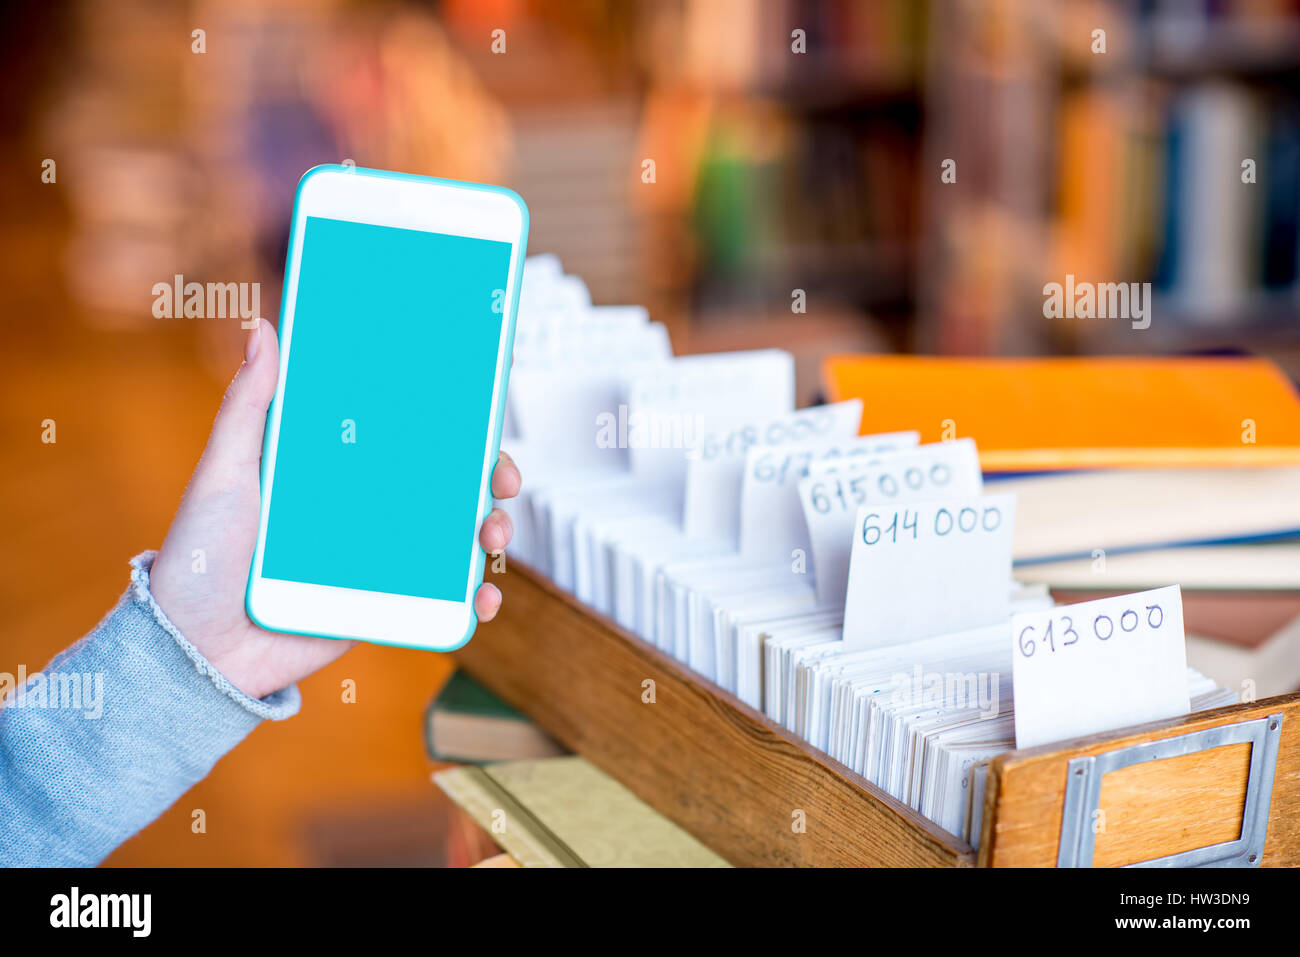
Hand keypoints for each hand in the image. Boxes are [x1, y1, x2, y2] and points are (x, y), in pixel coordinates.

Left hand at [149, 321, 520, 700]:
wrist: (196, 648)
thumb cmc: (201, 556)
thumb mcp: (224, 472)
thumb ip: (247, 406)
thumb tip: (263, 329)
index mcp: (337, 473)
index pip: (407, 437)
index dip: (452, 425)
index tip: (482, 411)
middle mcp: (366, 512)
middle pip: (446, 485)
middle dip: (490, 478)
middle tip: (503, 479)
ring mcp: (379, 560)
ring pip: (455, 539)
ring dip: (490, 532)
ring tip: (492, 535)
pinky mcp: (381, 605)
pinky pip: (440, 599)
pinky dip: (473, 599)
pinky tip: (482, 598)